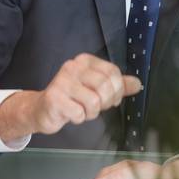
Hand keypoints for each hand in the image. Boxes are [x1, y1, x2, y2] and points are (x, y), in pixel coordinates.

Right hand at [0, 53, 141, 139]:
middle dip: (106, 102)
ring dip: (92, 112)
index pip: (113, 72)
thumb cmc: (72, 98)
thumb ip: (118, 85)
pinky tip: (71, 114)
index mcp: (85, 61)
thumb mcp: (97, 88)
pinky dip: (79, 118)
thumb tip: (137, 84)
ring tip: (82, 110)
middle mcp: (72, 67)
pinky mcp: (54, 98)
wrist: (42, 109)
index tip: (112, 98)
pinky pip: (79, 112)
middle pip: (105, 86)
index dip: (118, 90)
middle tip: (98, 106)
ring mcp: (61, 82)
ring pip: (94, 101)